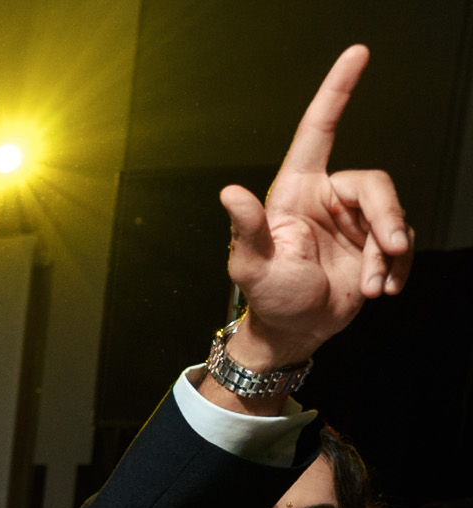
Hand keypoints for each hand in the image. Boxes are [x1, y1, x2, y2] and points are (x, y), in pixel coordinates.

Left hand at [215, 46, 410, 378]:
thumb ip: (246, 229)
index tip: (357, 54)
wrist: (296, 331)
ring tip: (372, 286)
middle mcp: (327, 197)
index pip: (318, 130)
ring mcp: (353, 219)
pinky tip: (381, 289)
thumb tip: (229, 192)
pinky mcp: (374, 241)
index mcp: (295, 190)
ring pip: (393, 214)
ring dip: (389, 253)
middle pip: (374, 184)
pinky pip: (402, 240)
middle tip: (389, 254)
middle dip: (387, 219)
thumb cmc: (269, 297)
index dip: (337, 91)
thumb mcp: (252, 266)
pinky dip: (397, 266)